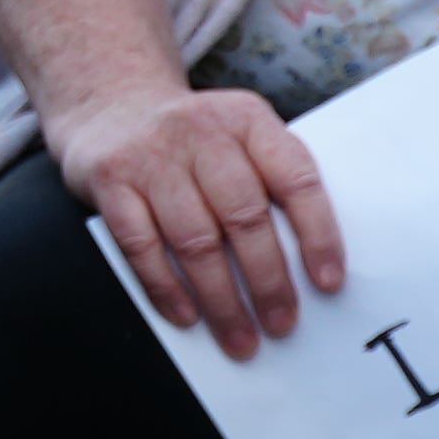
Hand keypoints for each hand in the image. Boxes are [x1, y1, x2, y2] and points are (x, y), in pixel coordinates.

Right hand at [53, 75, 347, 357]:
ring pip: (196, 239)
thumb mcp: (240, 136)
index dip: (318, 234)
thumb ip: (272, 182)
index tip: (329, 283)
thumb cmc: (192, 139)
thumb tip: (310, 267)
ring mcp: (152, 156)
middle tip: (282, 324)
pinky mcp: (111, 180)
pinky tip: (187, 316)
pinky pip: (141, 244)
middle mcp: (202, 132)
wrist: (108, 101)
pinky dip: (166, 287)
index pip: (296, 178)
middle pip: (245, 217)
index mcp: (248, 121)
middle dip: (268, 282)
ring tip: (240, 337)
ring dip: (221, 299)